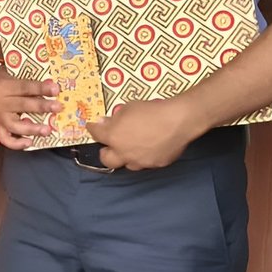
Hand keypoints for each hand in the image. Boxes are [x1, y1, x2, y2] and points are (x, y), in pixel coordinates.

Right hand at [0, 67, 59, 150]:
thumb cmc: (8, 80)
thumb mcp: (17, 75)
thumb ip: (33, 81)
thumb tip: (53, 87)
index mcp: (5, 86)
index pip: (24, 87)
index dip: (41, 88)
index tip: (56, 89)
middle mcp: (0, 102)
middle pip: (21, 105)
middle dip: (41, 107)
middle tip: (58, 107)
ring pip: (14, 125)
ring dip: (32, 129)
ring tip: (47, 130)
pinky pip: (5, 138)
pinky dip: (17, 144)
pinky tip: (30, 142)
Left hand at [86, 96, 206, 171]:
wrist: (179, 120)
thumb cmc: (151, 110)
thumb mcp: (128, 108)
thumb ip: (115, 118)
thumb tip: (105, 122)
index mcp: (113, 137)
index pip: (96, 134)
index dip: (93, 129)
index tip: (93, 126)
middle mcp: (124, 153)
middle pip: (107, 160)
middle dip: (106, 152)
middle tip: (110, 145)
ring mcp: (141, 161)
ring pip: (128, 164)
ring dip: (126, 157)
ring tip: (132, 148)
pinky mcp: (156, 164)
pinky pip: (147, 162)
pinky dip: (145, 156)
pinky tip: (150, 148)